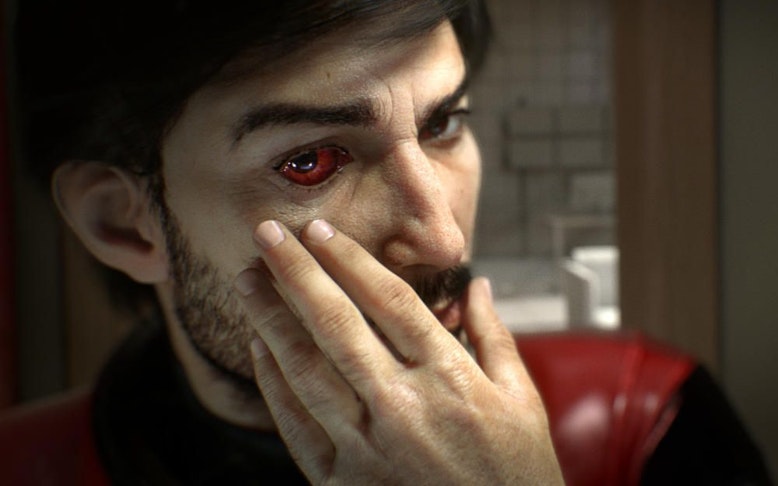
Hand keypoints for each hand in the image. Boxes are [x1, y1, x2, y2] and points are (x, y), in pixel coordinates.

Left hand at [233, 219, 563, 484]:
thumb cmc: (516, 472)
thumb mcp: (521, 399)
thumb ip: (493, 337)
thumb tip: (478, 286)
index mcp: (450, 379)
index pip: (390, 303)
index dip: (350, 261)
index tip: (321, 231)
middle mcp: (403, 406)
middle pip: (338, 325)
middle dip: (297, 273)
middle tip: (267, 233)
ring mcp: (367, 446)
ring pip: (306, 369)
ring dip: (271, 319)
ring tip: (249, 280)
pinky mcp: (341, 482)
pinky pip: (296, 425)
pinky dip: (273, 383)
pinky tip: (258, 348)